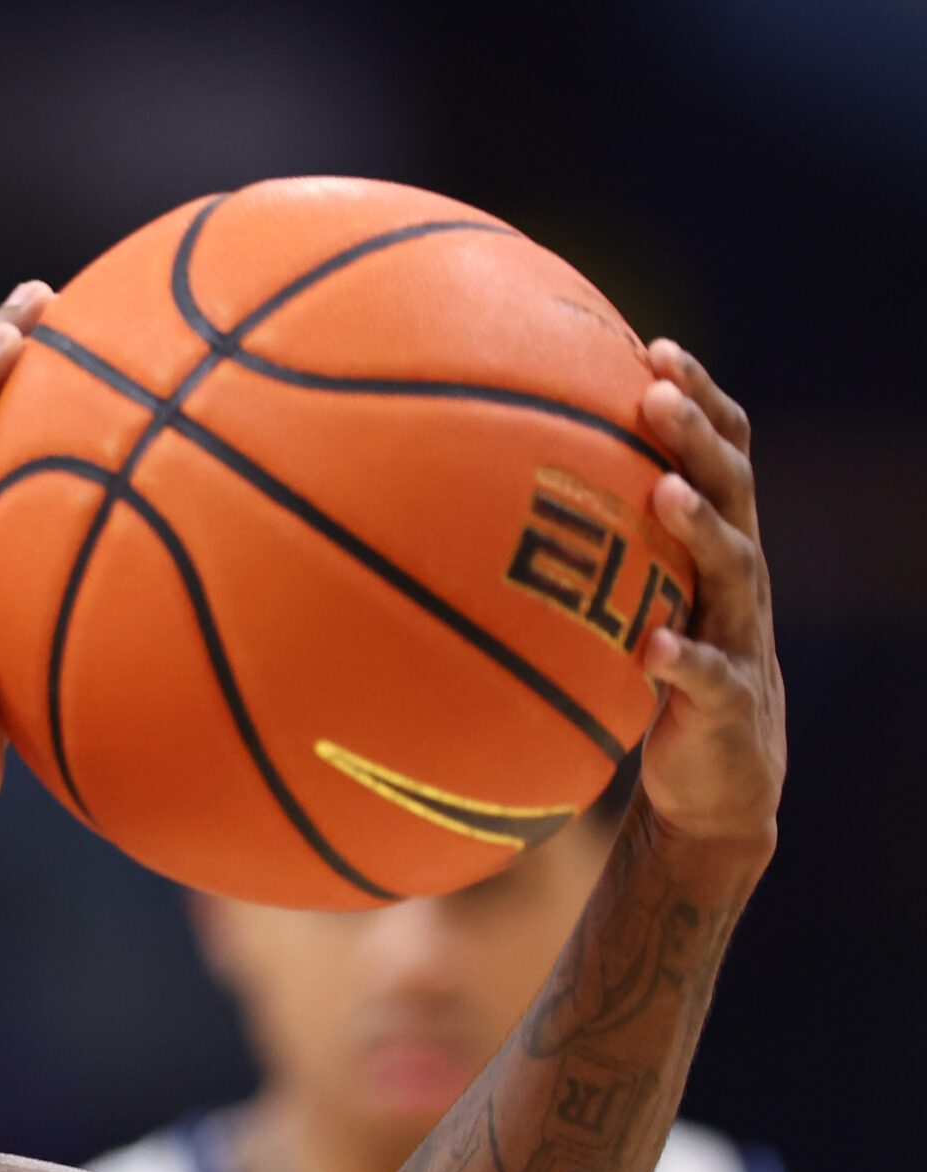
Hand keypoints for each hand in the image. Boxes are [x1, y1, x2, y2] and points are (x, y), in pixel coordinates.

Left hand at [634, 341, 785, 861]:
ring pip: (734, 567)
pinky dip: (685, 661)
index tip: (657, 347)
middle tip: (657, 393)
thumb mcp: (625, 602)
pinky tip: (655, 649)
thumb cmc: (655, 671)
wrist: (716, 778)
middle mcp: (736, 577)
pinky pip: (710, 677)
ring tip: (666, 492)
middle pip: (732, 488)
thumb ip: (586, 551)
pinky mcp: (728, 702)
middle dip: (699, 436)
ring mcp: (738, 635)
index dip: (700, 399)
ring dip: (701, 527)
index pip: (723, 453)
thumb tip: (478, 500)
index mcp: (715, 543)